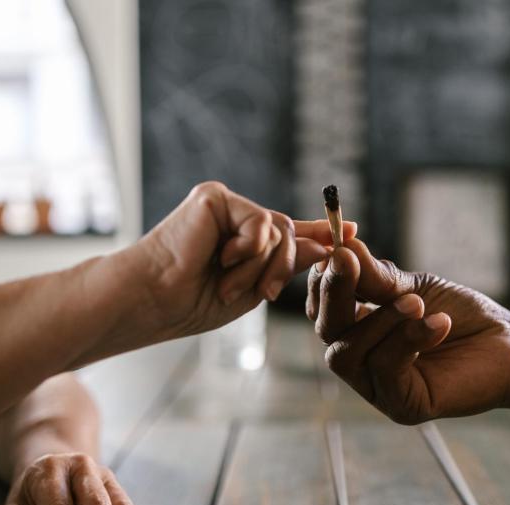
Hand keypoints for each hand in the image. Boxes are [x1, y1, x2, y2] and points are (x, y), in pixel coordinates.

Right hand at [132, 181, 355, 335]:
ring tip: (228, 283)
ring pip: (278, 229)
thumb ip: (289, 262)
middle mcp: (237, 220)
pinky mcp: (214, 197)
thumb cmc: (196, 302)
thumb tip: (328, 244)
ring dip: (260, 267)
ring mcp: (226, 206)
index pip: (290, 234)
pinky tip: (221, 258)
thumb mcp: (255, 286)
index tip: (353, 229)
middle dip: (282, 268)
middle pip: (288, 233)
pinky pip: (259, 222)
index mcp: (245, 243)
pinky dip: (248, 249)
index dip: (319, 233)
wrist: (157, 301)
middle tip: (263, 292)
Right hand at [307, 239, 509, 423]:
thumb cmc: (460, 314)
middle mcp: (360, 360)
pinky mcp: (402, 405)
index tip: (339, 247)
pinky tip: (439, 323)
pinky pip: (385, 370)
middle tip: (349, 261)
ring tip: (416, 302)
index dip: (323, 278)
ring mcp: (377, 386)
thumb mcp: (414, 288)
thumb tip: (341, 248)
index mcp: (357, 330)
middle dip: (336, 293)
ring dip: (379, 321)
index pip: (321, 307)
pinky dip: (408, 340)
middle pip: (324, 330)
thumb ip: (376, 277)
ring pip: (347, 354)